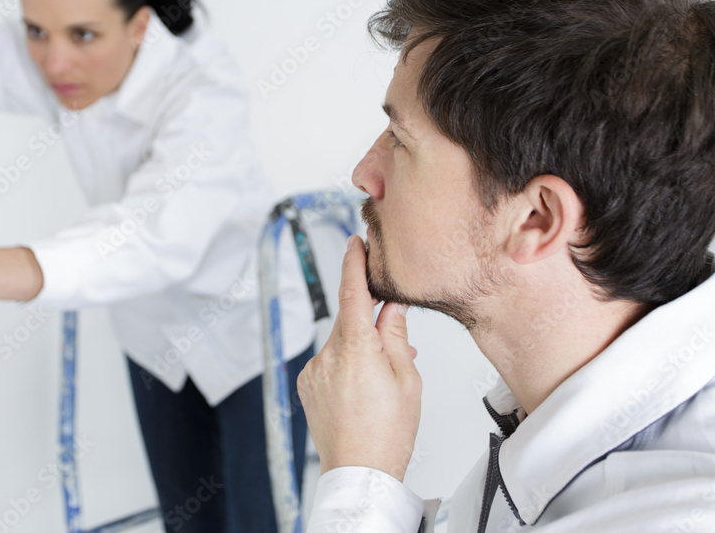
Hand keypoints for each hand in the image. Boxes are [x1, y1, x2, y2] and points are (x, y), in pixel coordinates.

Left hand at [297, 235, 421, 481]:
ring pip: (341, 343)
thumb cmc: (388, 433)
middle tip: (395, 342)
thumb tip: (390, 306)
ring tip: (382, 380)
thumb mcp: (406, 378)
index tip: (355, 242)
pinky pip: (329, 362)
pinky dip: (346, 365)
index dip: (354, 263)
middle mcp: (328, 356)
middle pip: (350, 320)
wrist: (359, 472)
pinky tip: (363, 389)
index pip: (352, 293)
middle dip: (370, 323)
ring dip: (360, 349)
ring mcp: (314, 372)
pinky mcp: (308, 385)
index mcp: (356, 349)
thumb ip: (395, 334)